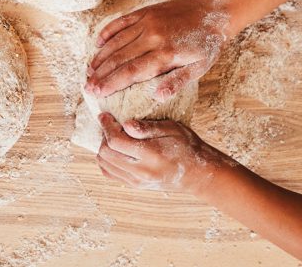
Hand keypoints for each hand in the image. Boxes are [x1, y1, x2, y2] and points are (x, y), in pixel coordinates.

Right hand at [86, 0, 231, 98]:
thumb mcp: (199, 68)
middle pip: (119, 58)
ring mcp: (147, 22)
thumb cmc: (207, 44)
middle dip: (101, 74)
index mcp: (166, 54)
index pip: (131, 72)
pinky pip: (120, 22)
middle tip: (87, 86)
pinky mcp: (145, 12)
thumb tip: (157, 97)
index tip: (98, 93)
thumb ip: (177, 82)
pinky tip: (98, 44)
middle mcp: (152, 37)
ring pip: (116, 41)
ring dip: (101, 56)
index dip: (112, 83)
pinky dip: (107, 32)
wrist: (214, 12)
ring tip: (89, 70)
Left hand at [96, 113, 227, 192]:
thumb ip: (147, 127)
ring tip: (114, 136)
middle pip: (106, 153)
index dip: (106, 125)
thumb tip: (125, 124)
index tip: (105, 115)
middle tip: (111, 124)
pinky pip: (110, 174)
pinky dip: (106, 160)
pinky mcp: (135, 185)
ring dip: (103, 148)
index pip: (115, 141)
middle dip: (103, 135)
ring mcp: (137, 181)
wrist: (198, 174)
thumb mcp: (171, 128)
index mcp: (150, 154)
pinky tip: (115, 150)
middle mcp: (141, 171)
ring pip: (105, 164)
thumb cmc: (186, 146)